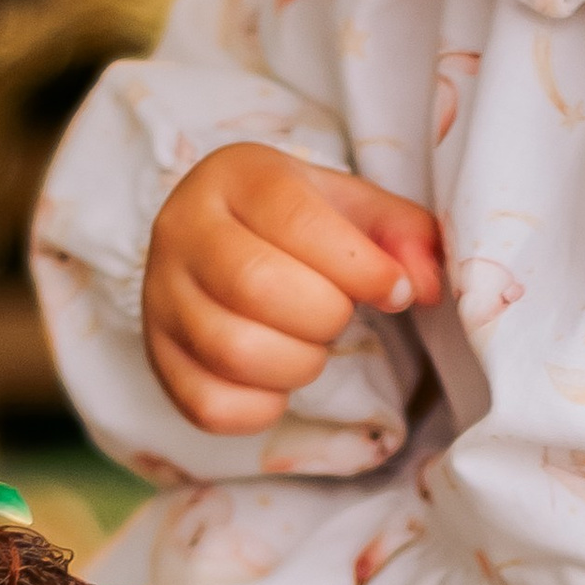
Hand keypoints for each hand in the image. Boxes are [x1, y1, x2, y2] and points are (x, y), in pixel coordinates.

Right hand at [144, 142, 443, 433]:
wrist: (222, 242)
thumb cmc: (299, 225)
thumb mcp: (355, 208)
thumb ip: (403, 235)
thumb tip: (428, 285)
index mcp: (235, 177)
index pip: (293, 218)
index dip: (359, 267)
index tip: (394, 292)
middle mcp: (182, 230)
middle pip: (256, 285)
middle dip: (324, 315)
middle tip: (337, 315)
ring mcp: (159, 298)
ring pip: (233, 351)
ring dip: (297, 363)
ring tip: (307, 344)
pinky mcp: (157, 359)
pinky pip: (211, 405)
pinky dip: (262, 407)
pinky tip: (276, 380)